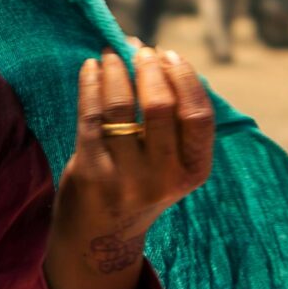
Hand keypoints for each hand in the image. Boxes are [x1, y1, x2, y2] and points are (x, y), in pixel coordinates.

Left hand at [46, 47, 214, 288]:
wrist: (100, 236)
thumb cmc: (138, 183)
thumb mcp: (169, 162)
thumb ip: (171, 118)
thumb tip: (152, 53)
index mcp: (192, 171)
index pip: (197, 115)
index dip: (184, 78)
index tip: (169, 55)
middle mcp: (162, 177)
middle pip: (160, 106)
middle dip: (149, 68)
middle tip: (140, 52)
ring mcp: (125, 177)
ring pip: (120, 106)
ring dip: (116, 70)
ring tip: (111, 54)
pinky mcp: (90, 172)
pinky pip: (91, 115)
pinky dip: (91, 84)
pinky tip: (91, 68)